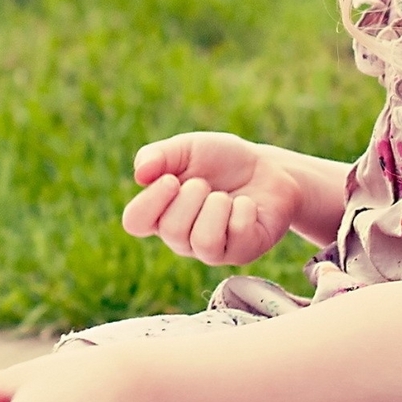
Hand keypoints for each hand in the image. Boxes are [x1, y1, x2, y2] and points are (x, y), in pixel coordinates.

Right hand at [125, 132, 302, 265]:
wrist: (267, 167)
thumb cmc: (222, 160)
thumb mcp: (187, 148)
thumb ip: (158, 155)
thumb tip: (140, 175)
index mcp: (160, 212)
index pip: (134, 222)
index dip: (150, 201)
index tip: (171, 179)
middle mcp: (181, 238)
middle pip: (171, 230)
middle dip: (193, 195)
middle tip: (206, 183)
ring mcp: (212, 251)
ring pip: (204, 241)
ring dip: (217, 206)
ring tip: (225, 197)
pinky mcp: (242, 252)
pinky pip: (237, 233)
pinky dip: (244, 208)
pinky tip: (247, 204)